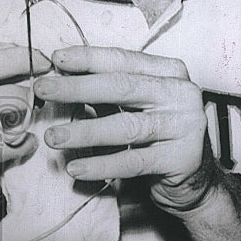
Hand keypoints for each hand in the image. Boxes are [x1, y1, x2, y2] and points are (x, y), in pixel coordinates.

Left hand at [35, 46, 219, 210]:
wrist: (196, 182)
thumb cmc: (159, 139)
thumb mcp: (136, 108)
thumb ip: (106, 94)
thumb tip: (61, 79)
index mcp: (170, 73)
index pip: (124, 60)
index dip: (89, 58)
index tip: (57, 59)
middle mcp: (182, 94)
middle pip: (122, 87)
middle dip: (78, 88)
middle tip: (44, 90)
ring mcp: (185, 125)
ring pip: (126, 126)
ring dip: (84, 132)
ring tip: (54, 137)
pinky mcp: (182, 158)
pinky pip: (133, 161)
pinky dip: (101, 165)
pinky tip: (77, 167)